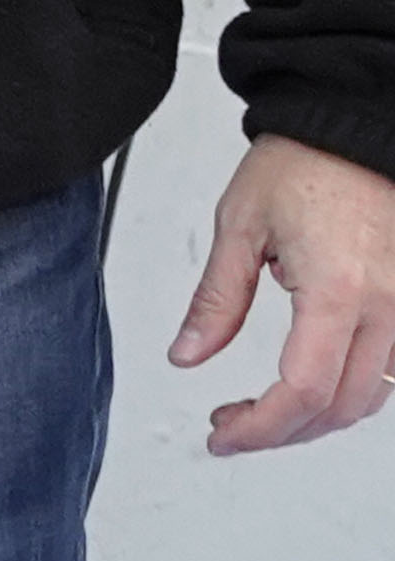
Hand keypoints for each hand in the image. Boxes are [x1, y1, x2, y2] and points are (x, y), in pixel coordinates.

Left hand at [172, 134, 394, 456]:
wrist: (352, 125)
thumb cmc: (304, 162)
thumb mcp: (239, 226)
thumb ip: (215, 300)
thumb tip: (187, 354)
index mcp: (338, 289)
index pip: (302, 390)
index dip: (260, 428)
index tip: (223, 435)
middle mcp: (387, 305)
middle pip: (340, 406)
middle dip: (282, 431)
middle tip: (232, 426)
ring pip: (372, 396)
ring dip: (317, 417)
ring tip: (262, 410)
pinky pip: (391, 370)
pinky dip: (350, 391)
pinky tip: (310, 385)